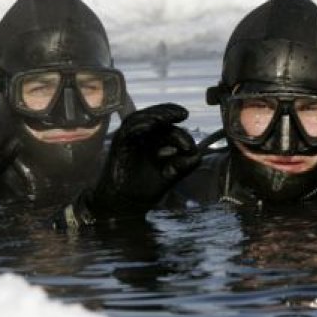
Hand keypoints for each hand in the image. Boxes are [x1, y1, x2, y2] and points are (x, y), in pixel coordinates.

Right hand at [88, 103, 199, 217]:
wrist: (125, 205)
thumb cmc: (145, 189)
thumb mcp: (171, 175)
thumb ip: (185, 164)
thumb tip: (196, 151)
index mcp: (152, 140)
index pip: (165, 124)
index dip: (178, 125)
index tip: (187, 132)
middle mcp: (140, 137)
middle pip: (153, 115)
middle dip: (168, 111)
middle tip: (183, 113)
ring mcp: (128, 139)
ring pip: (140, 118)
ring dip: (156, 115)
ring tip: (170, 116)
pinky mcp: (119, 143)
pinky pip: (128, 129)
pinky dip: (140, 124)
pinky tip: (152, 125)